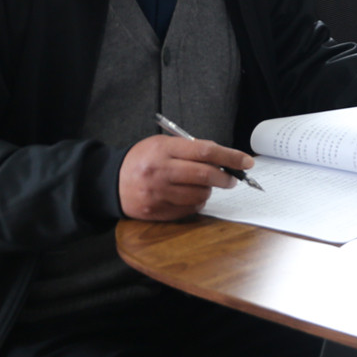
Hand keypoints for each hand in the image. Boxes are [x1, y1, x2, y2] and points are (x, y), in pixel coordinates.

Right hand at [119, 135, 252, 220]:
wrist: (110, 181)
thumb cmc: (143, 159)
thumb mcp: (162, 145)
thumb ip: (190, 150)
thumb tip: (223, 160)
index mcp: (163, 150)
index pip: (205, 151)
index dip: (230, 157)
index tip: (246, 161)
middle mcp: (160, 171)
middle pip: (205, 175)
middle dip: (226, 178)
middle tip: (233, 179)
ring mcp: (157, 193)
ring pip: (199, 195)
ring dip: (209, 191)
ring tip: (204, 186)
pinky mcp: (155, 211)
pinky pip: (188, 209)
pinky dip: (196, 203)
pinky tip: (190, 196)